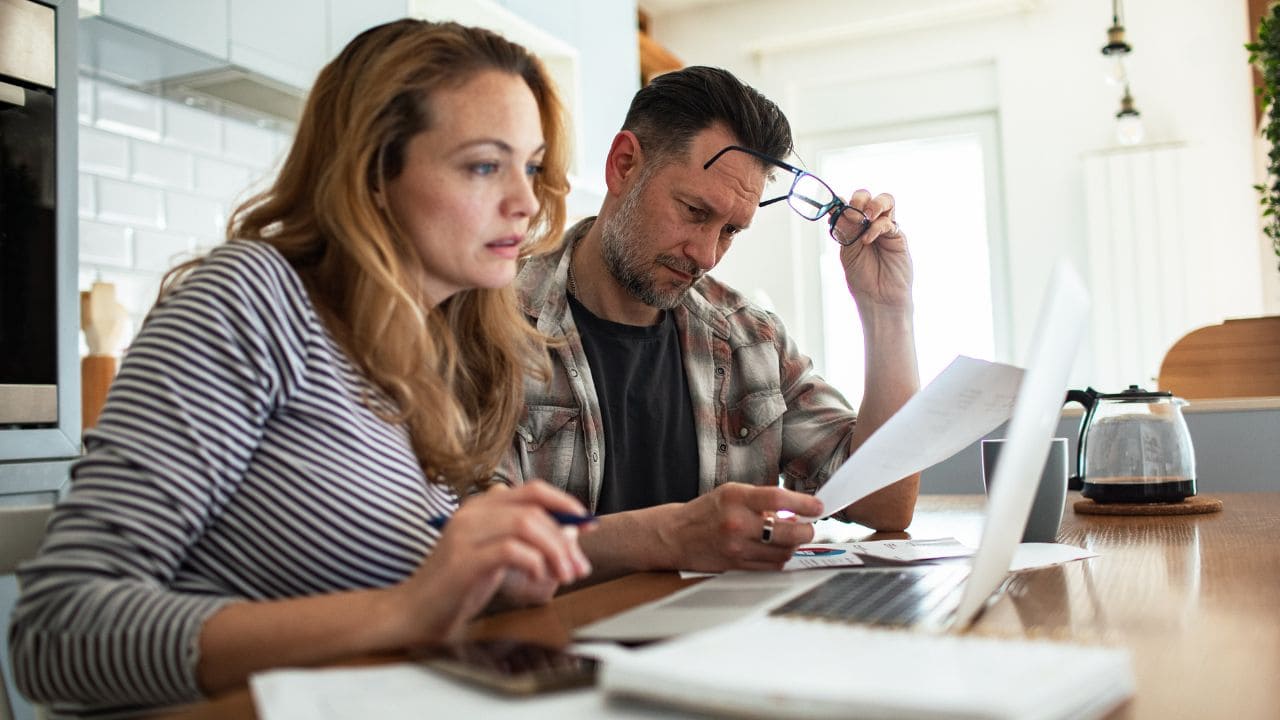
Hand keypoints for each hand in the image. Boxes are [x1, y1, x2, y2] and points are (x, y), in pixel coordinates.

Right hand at [389, 481, 592, 642]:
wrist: (414, 613)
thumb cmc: (457, 587)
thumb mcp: (497, 559)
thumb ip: (529, 544)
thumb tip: (572, 537)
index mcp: (481, 507)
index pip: (533, 490)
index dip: (566, 504)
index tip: (590, 524)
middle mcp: (472, 512)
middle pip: (535, 509)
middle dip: (566, 539)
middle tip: (579, 568)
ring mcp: (464, 534)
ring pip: (526, 524)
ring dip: (555, 551)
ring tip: (564, 576)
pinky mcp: (463, 560)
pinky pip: (510, 550)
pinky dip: (534, 563)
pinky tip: (538, 579)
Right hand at [656, 483, 823, 572]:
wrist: (675, 536)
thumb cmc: (706, 512)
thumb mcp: (731, 493)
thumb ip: (761, 500)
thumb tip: (795, 510)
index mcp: (735, 498)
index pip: (778, 498)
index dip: (804, 503)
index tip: (818, 506)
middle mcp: (736, 523)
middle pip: (787, 531)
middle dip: (806, 530)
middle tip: (809, 526)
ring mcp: (737, 547)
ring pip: (783, 552)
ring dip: (793, 545)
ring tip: (790, 537)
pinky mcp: (736, 566)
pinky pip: (771, 566)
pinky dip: (780, 558)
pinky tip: (776, 550)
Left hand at [837, 190, 912, 311]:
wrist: (878, 299)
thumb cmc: (862, 279)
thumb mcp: (847, 252)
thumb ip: (845, 230)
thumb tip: (839, 208)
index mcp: (854, 227)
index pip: (849, 205)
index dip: (842, 203)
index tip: (835, 206)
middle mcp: (870, 225)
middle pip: (868, 197)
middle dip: (859, 198)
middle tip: (853, 211)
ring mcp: (885, 229)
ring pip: (885, 201)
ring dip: (873, 204)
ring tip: (865, 217)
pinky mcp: (897, 237)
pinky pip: (889, 223)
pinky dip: (876, 228)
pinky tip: (867, 240)